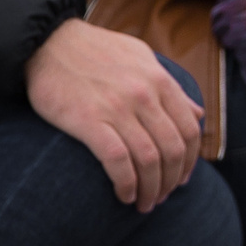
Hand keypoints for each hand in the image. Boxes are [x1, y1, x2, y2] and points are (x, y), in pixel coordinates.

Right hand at [25, 18, 204, 211]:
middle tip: (161, 197)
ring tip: (144, 203)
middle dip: (171, 181)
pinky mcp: (88, 121)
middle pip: (173, 149)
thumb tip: (197, 114)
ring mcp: (118, 108)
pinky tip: (124, 195)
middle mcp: (145, 95)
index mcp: (160, 80)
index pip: (190, 130)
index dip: (190, 161)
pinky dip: (126, 184)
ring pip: (149, 160)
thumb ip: (170, 86)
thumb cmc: (95, 51)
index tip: (181, 178)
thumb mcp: (141, 58)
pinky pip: (118, 161)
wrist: (47, 41)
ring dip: (151, 189)